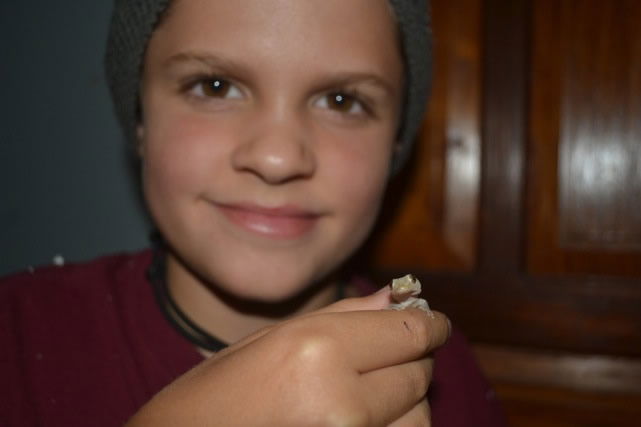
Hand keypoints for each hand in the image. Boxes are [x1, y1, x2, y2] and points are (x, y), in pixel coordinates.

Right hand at [126, 288, 450, 425]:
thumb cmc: (213, 396)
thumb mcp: (271, 341)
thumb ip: (343, 317)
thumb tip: (397, 300)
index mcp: (316, 349)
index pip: (407, 334)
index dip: (429, 327)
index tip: (433, 324)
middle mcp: (340, 399)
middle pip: (418, 375)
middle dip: (414, 361)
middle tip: (393, 355)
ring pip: (418, 419)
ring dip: (407, 402)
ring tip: (375, 394)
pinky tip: (365, 418)